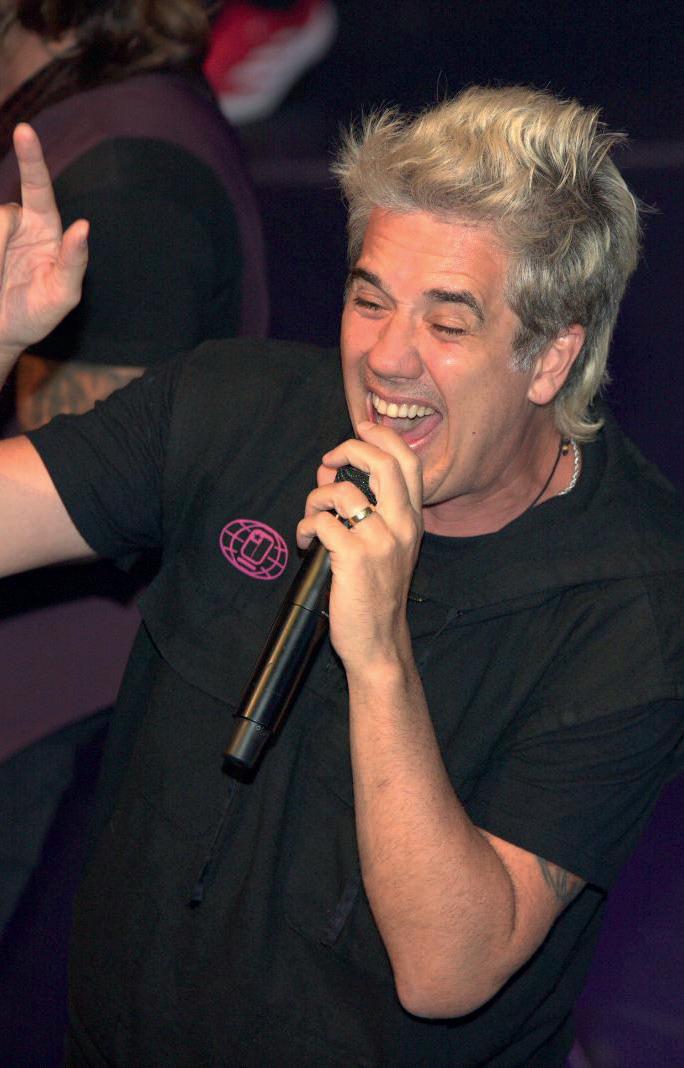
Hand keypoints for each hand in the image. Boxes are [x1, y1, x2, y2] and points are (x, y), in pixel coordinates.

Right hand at [0, 124, 88, 382]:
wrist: (2, 332)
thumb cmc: (38, 314)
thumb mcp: (63, 295)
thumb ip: (75, 262)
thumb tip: (83, 227)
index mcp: (44, 229)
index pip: (38, 187)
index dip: (32, 158)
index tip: (24, 130)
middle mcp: (16, 222)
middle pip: (4, 214)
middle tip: (0, 277)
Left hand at [296, 421, 423, 672]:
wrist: (379, 642)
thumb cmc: (377, 594)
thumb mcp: (388, 547)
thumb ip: (370, 510)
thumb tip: (335, 473)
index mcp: (412, 520)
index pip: (409, 462)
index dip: (383, 436)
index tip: (360, 429)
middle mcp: (402, 525)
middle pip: (382, 462)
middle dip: (349, 448)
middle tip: (328, 460)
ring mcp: (380, 540)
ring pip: (343, 491)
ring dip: (316, 498)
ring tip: (312, 517)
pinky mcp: (353, 557)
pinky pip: (321, 522)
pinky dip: (305, 528)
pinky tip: (306, 544)